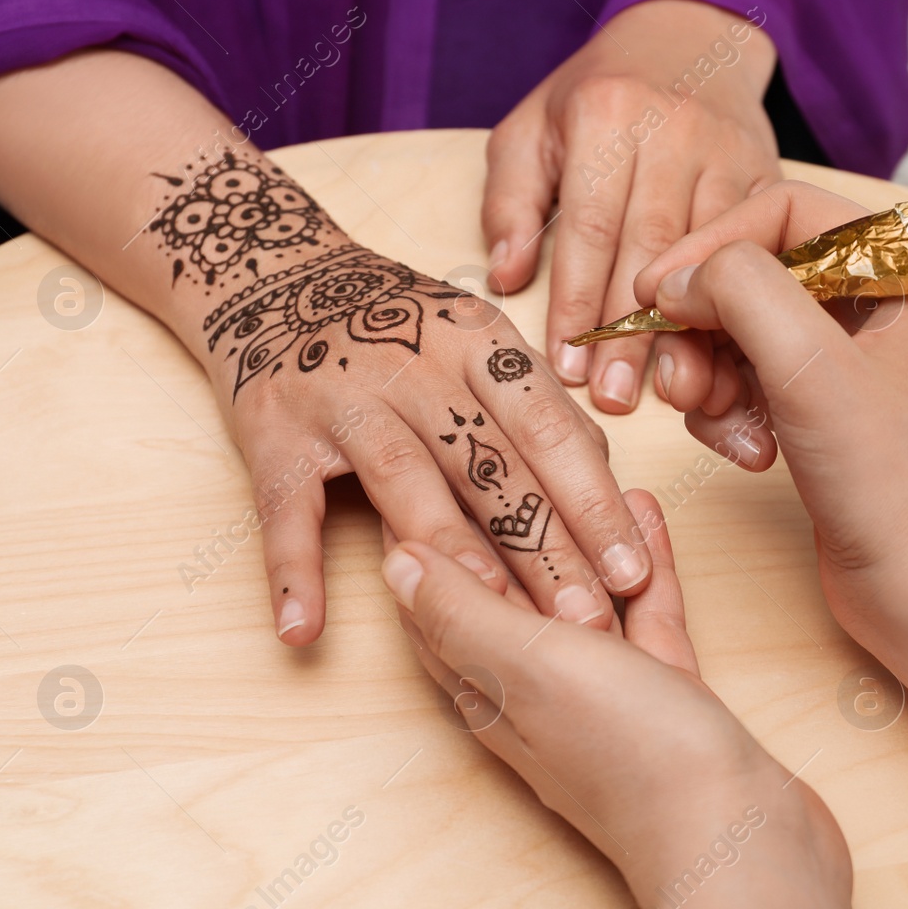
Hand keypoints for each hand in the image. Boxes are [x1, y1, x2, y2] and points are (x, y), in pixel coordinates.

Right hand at [193, 235, 653, 643]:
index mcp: (481, 342)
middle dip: (544, 550)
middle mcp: (417, 366)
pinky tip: (303, 631)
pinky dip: (291, 570)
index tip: (634, 573)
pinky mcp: (273, 431)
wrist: (275, 276)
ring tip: (489, 621)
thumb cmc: (400, 326)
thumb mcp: (478, 338)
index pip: (551, 431)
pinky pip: (285, 508)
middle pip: (490, 466)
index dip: (595, 504)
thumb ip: (538, 408)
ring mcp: (342, 398)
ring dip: (448, 556)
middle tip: (585, 622)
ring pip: (404, 484)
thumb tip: (608, 484)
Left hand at [379, 492, 878, 908]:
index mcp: (489, 692)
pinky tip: (647, 516)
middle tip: (505, 454)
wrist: (738, 840)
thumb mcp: (529, 668)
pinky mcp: (667, 699)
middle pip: (507, 598)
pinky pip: (643, 618)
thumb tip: (394, 564)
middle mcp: (539, 699)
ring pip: (580, 601)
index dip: (425, 541)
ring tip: (580, 471)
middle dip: (504, 528)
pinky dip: (640, 567)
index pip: (435, 609)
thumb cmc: (630, 755)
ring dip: (576, 538)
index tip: (426, 472)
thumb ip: (463, 614)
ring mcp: (607, 701)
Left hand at [481, 0, 780, 413]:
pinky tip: (721, 356)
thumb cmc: (597, 97)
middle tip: (613, 397)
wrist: (686, 39)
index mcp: (606, 115)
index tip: (567, 364)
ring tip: (669, 393)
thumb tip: (508, 275)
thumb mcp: (533, 129)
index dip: (580, 302)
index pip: (590, 226)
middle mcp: (673, 131)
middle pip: (653, 250)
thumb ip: (510, 201)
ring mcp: (728, 154)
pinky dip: (737, 310)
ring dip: (691, 332)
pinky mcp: (767, 175)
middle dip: (632, 332)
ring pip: (711, 258)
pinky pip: (755, 253)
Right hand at [632, 181, 907, 639]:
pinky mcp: (817, 405)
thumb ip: (741, 290)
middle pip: (751, 273)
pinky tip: (752, 455)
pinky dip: (730, 414)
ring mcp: (845, 355)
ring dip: (709, 376)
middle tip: (676, 380)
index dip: (712, 244)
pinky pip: (743, 380)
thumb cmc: (889, 481)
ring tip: (715, 419)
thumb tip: (678, 276)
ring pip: (737, 330)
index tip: (655, 291)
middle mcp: (877, 300)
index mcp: (903, 266)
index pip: (785, 210)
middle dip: (704, 327)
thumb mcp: (808, 366)